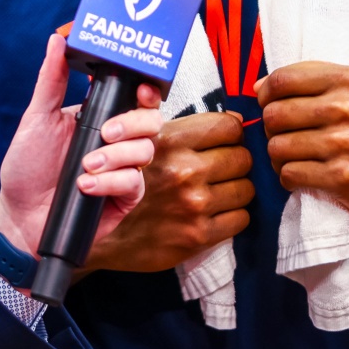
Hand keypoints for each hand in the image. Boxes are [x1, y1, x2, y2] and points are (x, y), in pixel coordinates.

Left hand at [0, 34, 162, 253]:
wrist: (20, 216)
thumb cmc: (26, 168)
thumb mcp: (36, 118)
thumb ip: (52, 80)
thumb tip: (57, 40)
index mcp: (99, 116)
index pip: (137, 96)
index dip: (146, 90)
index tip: (140, 89)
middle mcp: (116, 141)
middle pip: (152, 121)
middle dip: (132, 124)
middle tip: (105, 133)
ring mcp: (123, 169)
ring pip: (146, 151)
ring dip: (116, 157)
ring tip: (85, 165)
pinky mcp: (124, 197)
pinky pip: (135, 183)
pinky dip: (111, 182)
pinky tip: (86, 186)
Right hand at [81, 110, 251, 273]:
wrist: (103, 238)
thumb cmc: (122, 186)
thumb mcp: (137, 141)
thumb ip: (170, 121)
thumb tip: (218, 110)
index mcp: (171, 142)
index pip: (230, 127)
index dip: (229, 134)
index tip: (223, 141)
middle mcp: (184, 171)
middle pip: (242, 158)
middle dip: (234, 162)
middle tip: (220, 168)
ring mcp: (194, 205)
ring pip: (245, 188)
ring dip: (234, 189)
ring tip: (217, 190)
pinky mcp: (199, 235)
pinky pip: (241, 218)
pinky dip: (231, 216)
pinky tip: (214, 213)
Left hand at [259, 61, 348, 295]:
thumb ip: (310, 80)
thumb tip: (258, 86)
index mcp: (348, 80)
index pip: (281, 80)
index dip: (266, 95)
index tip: (270, 105)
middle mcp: (347, 108)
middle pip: (274, 115)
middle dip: (272, 129)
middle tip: (286, 136)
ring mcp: (344, 144)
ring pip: (277, 147)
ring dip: (279, 157)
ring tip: (295, 157)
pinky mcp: (341, 177)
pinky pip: (289, 174)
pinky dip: (289, 177)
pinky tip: (304, 174)